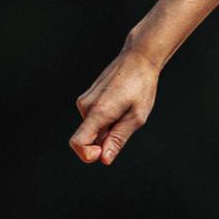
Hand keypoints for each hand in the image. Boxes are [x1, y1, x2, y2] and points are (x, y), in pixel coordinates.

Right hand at [70, 46, 160, 164]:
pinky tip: (120, 106)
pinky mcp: (87, 98)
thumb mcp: (136, 117)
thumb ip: (118, 139)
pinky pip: (94, 119)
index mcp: (98, 111)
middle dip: (104, 140)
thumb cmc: (141, 86)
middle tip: (126, 124)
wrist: (138, 59)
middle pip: (87, 138)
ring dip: (108, 128)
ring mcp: (84, 101)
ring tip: (126, 111)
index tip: (104, 153)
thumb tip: (104, 159)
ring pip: (92, 128)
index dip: (87, 155)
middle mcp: (85, 106)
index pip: (77, 142)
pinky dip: (106, 120)